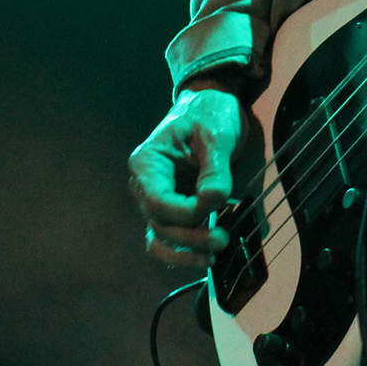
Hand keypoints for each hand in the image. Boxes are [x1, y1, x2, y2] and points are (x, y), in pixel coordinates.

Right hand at [128, 88, 243, 270]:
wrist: (210, 108)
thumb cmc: (209, 115)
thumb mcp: (216, 136)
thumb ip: (214, 169)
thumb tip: (213, 199)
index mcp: (147, 163)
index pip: (157, 201)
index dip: (185, 213)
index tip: (216, 206)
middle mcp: (144, 185)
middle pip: (159, 223)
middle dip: (190, 237)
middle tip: (222, 239)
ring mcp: (156, 199)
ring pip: (161, 237)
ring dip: (185, 251)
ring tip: (212, 257)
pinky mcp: (171, 208)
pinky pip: (169, 237)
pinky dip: (183, 251)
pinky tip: (205, 257)